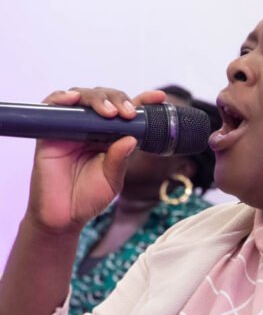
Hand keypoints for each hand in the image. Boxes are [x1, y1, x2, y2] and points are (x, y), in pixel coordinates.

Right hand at [26, 87, 166, 233]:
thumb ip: (120, 160)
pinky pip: (51, 106)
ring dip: (96, 98)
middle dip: (118, 100)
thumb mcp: (112, 180)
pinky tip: (73, 99)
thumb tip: (131, 137)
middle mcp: (91, 128)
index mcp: (111, 137)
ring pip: (82, 97)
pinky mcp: (49, 132)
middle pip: (105, 98)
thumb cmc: (89, 198)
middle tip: (127, 113)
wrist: (63, 217)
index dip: (143, 102)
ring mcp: (70, 128)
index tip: (160, 97)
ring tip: (108, 112)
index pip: (127, 113)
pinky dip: (61, 97)